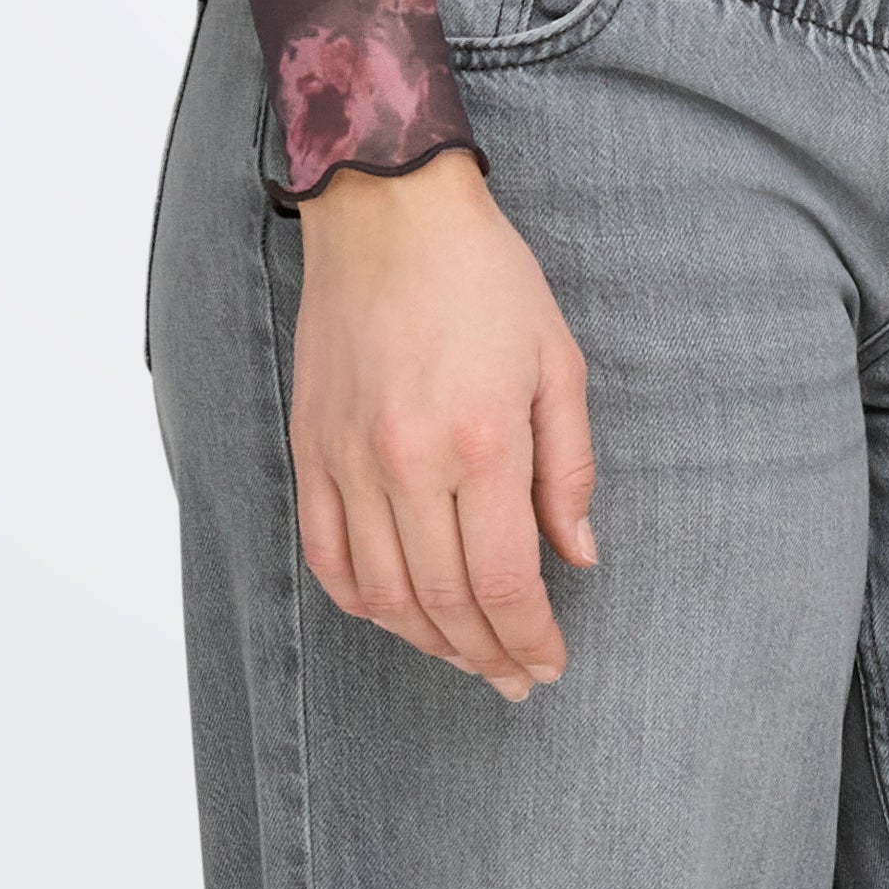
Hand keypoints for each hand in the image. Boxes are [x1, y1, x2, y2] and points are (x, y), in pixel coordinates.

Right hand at [287, 150, 596, 700]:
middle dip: (488, 654)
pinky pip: (326, 555)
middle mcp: (407, 462)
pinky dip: (361, 602)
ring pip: (383, 594)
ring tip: (466, 656)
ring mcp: (349, 459)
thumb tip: (577, 556)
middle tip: (516, 678)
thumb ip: (569, 467)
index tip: (549, 663)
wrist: (388, 210)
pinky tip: (395, 615)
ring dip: (428, 642)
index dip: (530, 638)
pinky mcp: (310, 448)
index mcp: (481, 440)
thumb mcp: (557, 361)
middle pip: (444, 601)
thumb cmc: (485, 276)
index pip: (505, 581)